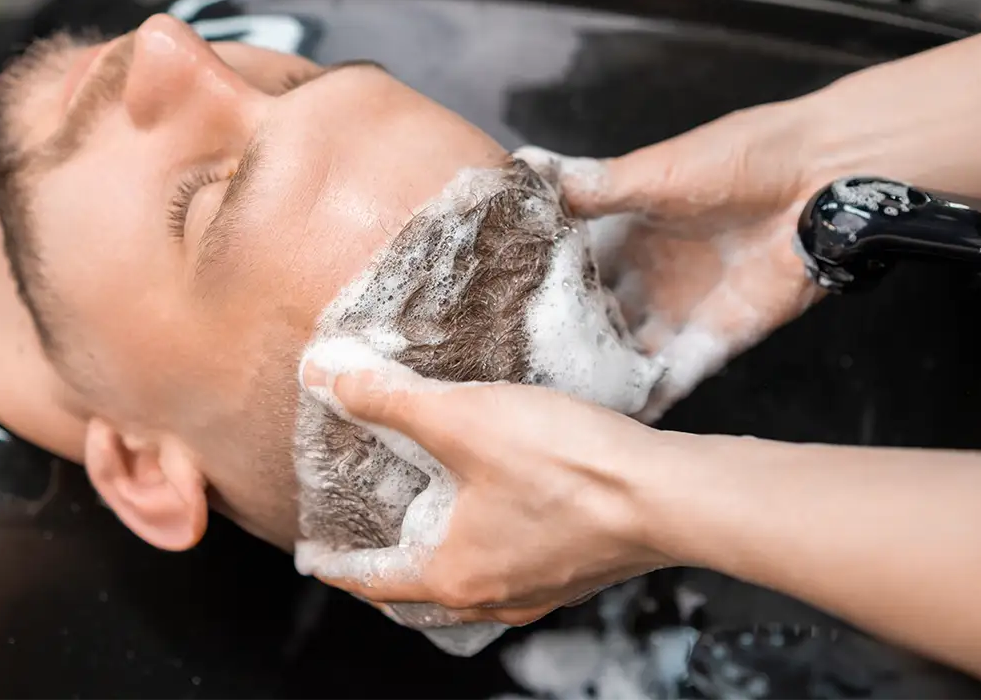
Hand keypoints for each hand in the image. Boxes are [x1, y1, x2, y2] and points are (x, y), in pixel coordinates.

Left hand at [297, 353, 676, 625]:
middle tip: (367, 554)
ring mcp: (542, 590)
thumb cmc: (566, 464)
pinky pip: (515, 578)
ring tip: (429, 542)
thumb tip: (328, 380)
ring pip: (472, 595)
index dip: (337, 568)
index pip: (375, 581)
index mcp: (455, 572)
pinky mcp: (581, 572)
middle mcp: (495, 596)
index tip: (313, 561)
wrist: (667, 493)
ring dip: (441, 574)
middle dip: (389, 580)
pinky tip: (501, 525)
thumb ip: (392, 400)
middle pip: (423, 600)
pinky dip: (488, 561)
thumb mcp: (463, 419)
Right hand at [516, 101, 830, 421]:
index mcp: (621, 235)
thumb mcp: (654, 171)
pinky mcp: (714, 341)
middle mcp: (642, 279)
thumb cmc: (741, 157)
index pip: (563, 272)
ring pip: (623, 357)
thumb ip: (592, 187)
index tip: (488, 314)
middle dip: (557, 347)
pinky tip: (612, 422)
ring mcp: (676, 313)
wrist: (822, 178)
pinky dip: (646, 400)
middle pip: (588, 323)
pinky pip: (673, 379)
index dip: (531, 292)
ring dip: (595, 380)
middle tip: (510, 376)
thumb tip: (523, 170)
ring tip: (549, 410)